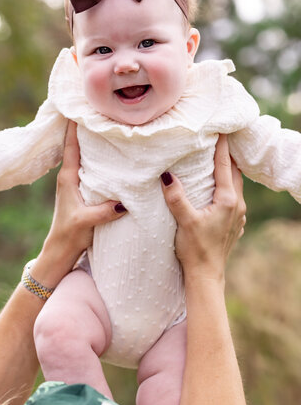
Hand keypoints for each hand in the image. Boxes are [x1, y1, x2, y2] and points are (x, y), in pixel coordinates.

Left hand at [41, 121, 125, 269]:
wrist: (60, 251)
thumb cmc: (69, 235)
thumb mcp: (86, 222)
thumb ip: (104, 211)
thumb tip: (125, 202)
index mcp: (67, 178)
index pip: (70, 145)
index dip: (73, 125)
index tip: (77, 105)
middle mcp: (69, 177)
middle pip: (76, 145)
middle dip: (84, 127)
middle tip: (97, 108)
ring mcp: (74, 183)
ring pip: (83, 155)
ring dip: (90, 141)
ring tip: (104, 125)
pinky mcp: (80, 191)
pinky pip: (88, 167)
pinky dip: (96, 156)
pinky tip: (108, 153)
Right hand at [161, 135, 245, 281]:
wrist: (206, 275)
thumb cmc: (195, 249)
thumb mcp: (184, 221)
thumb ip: (176, 197)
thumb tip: (166, 175)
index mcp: (227, 200)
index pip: (225, 166)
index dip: (222, 147)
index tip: (221, 129)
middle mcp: (237, 205)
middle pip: (235, 173)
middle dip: (227, 156)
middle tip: (219, 140)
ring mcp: (238, 216)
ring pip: (235, 186)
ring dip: (228, 172)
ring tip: (218, 161)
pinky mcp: (234, 224)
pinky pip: (233, 198)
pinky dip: (227, 187)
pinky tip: (217, 189)